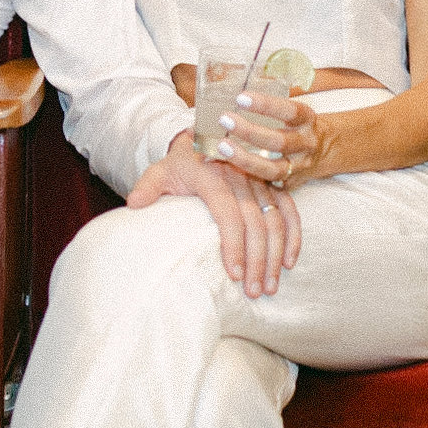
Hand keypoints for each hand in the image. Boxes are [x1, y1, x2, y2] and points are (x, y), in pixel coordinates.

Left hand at [124, 135, 299, 295]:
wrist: (206, 135)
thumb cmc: (182, 163)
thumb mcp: (161, 170)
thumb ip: (148, 186)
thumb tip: (134, 204)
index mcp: (212, 175)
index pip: (228, 214)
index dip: (233, 245)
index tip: (234, 275)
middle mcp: (241, 177)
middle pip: (255, 223)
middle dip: (257, 260)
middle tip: (254, 291)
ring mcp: (260, 181)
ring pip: (275, 220)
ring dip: (276, 255)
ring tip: (270, 285)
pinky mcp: (273, 185)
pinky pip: (289, 210)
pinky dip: (293, 236)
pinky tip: (290, 261)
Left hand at [213, 88, 319, 189]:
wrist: (326, 150)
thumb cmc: (299, 125)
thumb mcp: (294, 112)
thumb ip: (270, 107)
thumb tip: (231, 95)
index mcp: (307, 120)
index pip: (289, 111)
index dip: (265, 105)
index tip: (240, 98)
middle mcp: (306, 144)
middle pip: (279, 142)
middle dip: (249, 132)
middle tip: (224, 120)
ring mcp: (300, 167)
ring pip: (273, 169)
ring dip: (245, 159)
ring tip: (223, 147)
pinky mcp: (291, 184)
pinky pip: (268, 184)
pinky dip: (248, 175)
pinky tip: (229, 167)